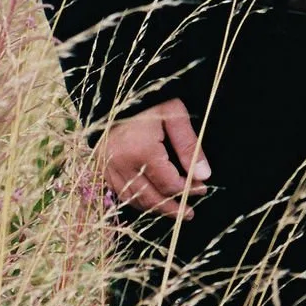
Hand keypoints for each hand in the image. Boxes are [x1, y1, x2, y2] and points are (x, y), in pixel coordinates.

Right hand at [96, 98, 211, 218]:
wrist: (116, 91)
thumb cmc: (149, 101)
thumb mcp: (174, 116)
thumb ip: (189, 146)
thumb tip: (204, 175)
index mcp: (141, 151)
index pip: (169, 183)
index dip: (187, 190)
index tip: (202, 189)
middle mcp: (122, 164)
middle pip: (151, 197)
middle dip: (172, 208)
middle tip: (189, 214)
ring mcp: (108, 168)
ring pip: (134, 199)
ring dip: (154, 208)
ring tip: (173, 211)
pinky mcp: (101, 167)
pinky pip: (119, 193)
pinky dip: (136, 200)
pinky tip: (150, 201)